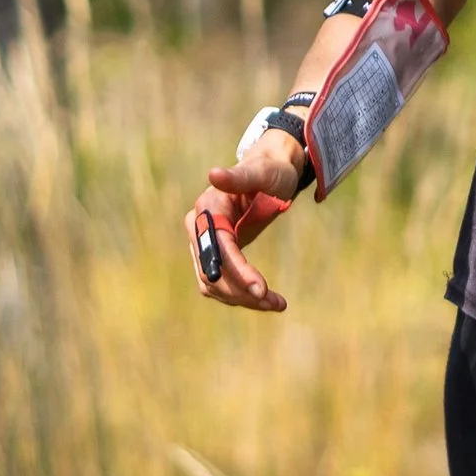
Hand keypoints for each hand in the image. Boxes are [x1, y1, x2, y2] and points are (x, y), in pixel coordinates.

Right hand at [187, 134, 307, 311]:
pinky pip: (222, 284)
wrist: (271, 174)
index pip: (219, 249)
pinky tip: (266, 300)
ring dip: (243, 299)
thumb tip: (213, 174)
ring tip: (277, 304)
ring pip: (215, 285)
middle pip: (212, 273)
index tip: (261, 290)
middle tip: (276, 303)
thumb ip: (238, 177)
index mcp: (207, 209)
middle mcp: (199, 229)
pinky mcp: (215, 256)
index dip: (238, 271)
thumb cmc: (270, 170)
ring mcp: (204, 245)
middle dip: (242, 291)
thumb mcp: (261, 172)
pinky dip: (241, 296)